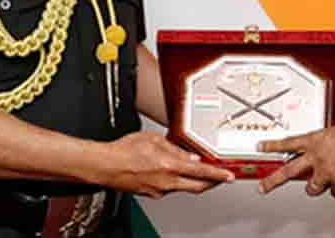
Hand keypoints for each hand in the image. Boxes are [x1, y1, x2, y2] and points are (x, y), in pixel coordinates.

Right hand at [97, 132, 233, 198]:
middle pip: (197, 186)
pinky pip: (169, 188)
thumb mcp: (153, 140)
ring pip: (182, 187)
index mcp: (170, 166)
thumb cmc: (124, 151)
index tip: (228, 176)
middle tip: (219, 178)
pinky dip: (174, 181)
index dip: (218, 175)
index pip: (202, 172)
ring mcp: (159, 190)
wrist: (106, 166)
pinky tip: (170, 173)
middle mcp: (167, 181)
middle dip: (211, 183)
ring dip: (190, 180)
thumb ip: (175, 148)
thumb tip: (189, 157)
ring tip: (191, 169)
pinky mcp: (151, 194)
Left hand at [257, 123, 334, 197]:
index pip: (287, 143)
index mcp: (315, 140)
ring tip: (318, 184)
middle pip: (288, 172)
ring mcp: (326, 172)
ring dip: (315, 186)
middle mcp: (317, 157)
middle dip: (273, 181)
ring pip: (312, 187)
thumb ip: (332, 136)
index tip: (262, 147)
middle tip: (264, 186)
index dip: (272, 145)